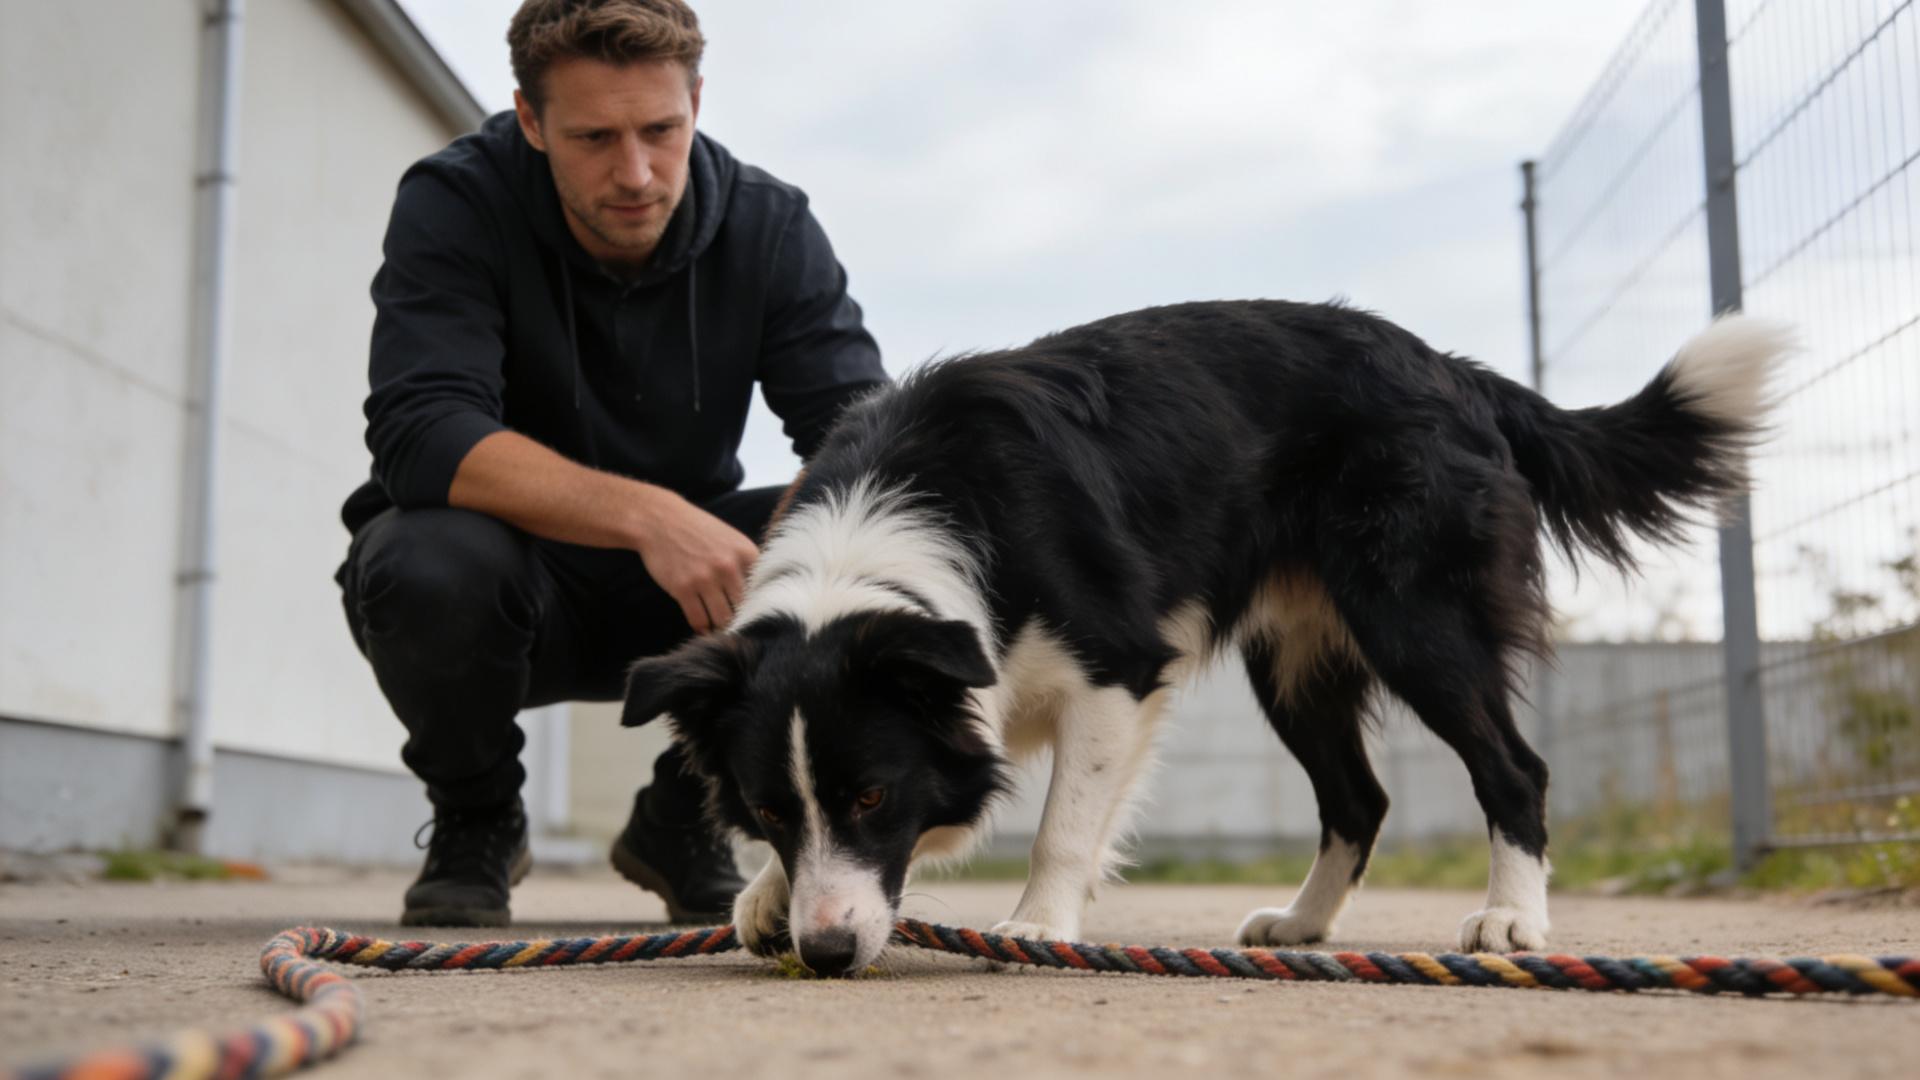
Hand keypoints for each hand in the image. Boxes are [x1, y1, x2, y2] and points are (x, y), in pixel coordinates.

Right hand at [631, 489, 759, 633]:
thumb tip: (758, 596)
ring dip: (721, 626)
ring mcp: (704, 578)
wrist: (658, 520)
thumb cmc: (696, 530)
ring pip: (722, 618)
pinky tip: (702, 626)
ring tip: (719, 628)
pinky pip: (698, 619)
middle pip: (743, 608)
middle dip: (740, 619)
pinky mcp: (682, 588)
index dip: (759, 605)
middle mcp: (728, 566)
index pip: (762, 590)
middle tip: (736, 626)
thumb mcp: (730, 539)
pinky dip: (702, 627)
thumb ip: (745, 564)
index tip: (754, 614)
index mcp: (745, 553)